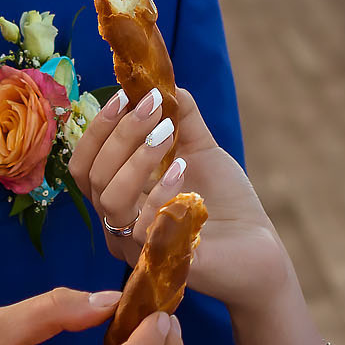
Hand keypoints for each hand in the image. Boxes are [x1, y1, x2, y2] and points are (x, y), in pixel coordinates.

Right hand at [69, 86, 293, 310]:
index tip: (125, 96)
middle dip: (120, 134)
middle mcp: (118, 223)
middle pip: (93, 177)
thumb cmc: (226, 203)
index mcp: (121, 197)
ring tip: (167, 135)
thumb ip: (182, 119)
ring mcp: (136, 245)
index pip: (85, 164)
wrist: (260, 247)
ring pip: (111, 200)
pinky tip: (182, 170)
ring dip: (137, 159)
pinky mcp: (160, 261)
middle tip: (151, 107)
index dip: (98, 129)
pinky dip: (160, 192)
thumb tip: (166, 83)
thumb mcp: (201, 152)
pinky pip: (142, 227)